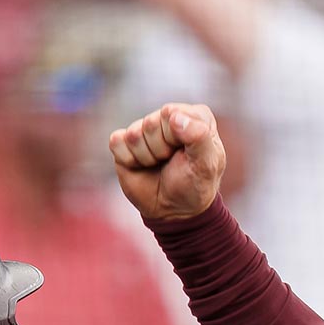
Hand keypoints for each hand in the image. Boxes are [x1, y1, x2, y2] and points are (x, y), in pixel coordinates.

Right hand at [110, 103, 225, 220]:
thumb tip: (174, 117)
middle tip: (170, 162)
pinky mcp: (124, 141)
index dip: (175, 138)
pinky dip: (129, 160)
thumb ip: (199, 137)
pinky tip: (142, 166)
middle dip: (160, 150)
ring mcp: (145, 128)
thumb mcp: (206, 165)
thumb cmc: (195, 185)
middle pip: (150, 123)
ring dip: (146, 158)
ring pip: (133, 134)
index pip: (171, 114)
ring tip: (158, 165)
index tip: (186, 154)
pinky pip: (117, 142)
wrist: (173, 211)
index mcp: (194, 116)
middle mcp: (168, 117)